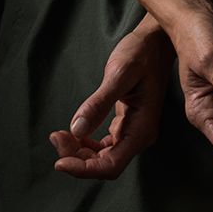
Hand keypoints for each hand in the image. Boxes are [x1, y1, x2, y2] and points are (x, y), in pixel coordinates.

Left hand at [48, 19, 172, 180]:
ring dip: (79, 153)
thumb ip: (99, 103)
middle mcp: (139, 136)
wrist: (156, 42)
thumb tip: (77, 130)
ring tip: (59, 134)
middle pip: (105, 165)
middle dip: (77, 158)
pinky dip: (85, 145)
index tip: (59, 162)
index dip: (84, 169)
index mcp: (142, 129)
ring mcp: (133, 132)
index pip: (111, 165)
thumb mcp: (119, 74)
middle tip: (55, 136)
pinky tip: (72, 133)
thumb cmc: (141, 54)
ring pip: (103, 158)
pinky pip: (104, 146)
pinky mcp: (126, 125)